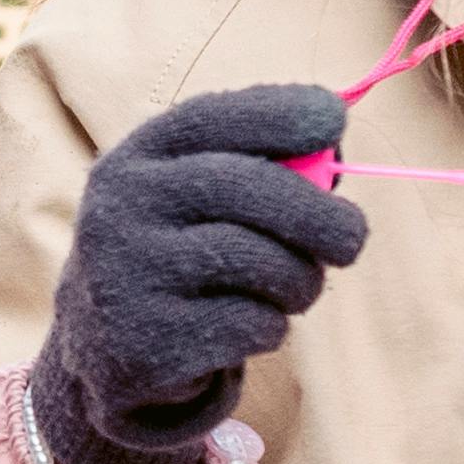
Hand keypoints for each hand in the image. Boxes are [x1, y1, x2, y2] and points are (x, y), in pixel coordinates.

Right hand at [29, 83, 370, 463]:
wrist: (111, 349)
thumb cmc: (185, 255)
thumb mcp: (200, 200)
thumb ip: (260, 168)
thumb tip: (334, 156)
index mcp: (136, 159)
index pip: (211, 119)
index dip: (279, 114)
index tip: (335, 120)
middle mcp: (121, 206)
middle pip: (247, 188)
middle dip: (319, 213)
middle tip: (353, 239)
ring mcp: (129, 272)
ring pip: (262, 262)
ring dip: (301, 281)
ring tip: (293, 290)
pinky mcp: (151, 338)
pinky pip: (253, 324)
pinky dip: (272, 327)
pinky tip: (247, 328)